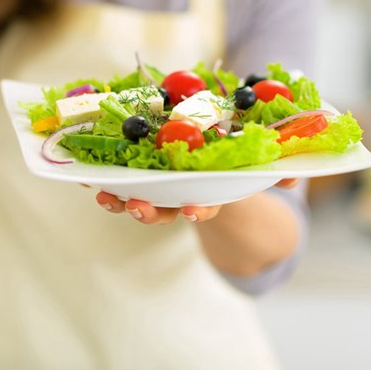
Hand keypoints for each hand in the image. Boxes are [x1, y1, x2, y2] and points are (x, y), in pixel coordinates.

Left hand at [94, 178, 299, 224]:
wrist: (207, 159)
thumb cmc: (231, 163)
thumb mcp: (254, 166)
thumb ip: (274, 171)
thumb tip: (291, 177)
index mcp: (205, 194)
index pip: (202, 207)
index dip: (198, 211)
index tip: (194, 211)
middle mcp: (175, 196)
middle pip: (159, 209)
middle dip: (147, 211)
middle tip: (135, 207)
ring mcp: (152, 187)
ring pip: (132, 197)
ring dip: (116, 198)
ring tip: (101, 194)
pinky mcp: (132, 173)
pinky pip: (113, 175)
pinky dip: (96, 174)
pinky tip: (79, 171)